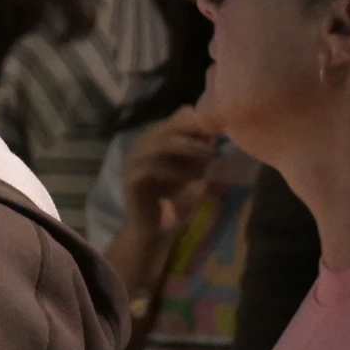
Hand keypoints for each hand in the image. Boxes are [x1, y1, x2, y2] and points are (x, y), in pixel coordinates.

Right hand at [123, 106, 220, 237]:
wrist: (152, 228)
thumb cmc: (173, 198)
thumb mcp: (190, 172)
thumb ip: (197, 154)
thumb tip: (213, 134)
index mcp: (153, 141)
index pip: (173, 121)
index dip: (194, 121)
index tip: (218, 128)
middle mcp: (140, 147)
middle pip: (165, 128)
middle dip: (192, 132)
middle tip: (215, 142)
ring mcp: (133, 162)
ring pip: (158, 144)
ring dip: (186, 148)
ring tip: (209, 156)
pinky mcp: (131, 179)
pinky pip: (151, 167)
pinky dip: (175, 170)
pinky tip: (195, 178)